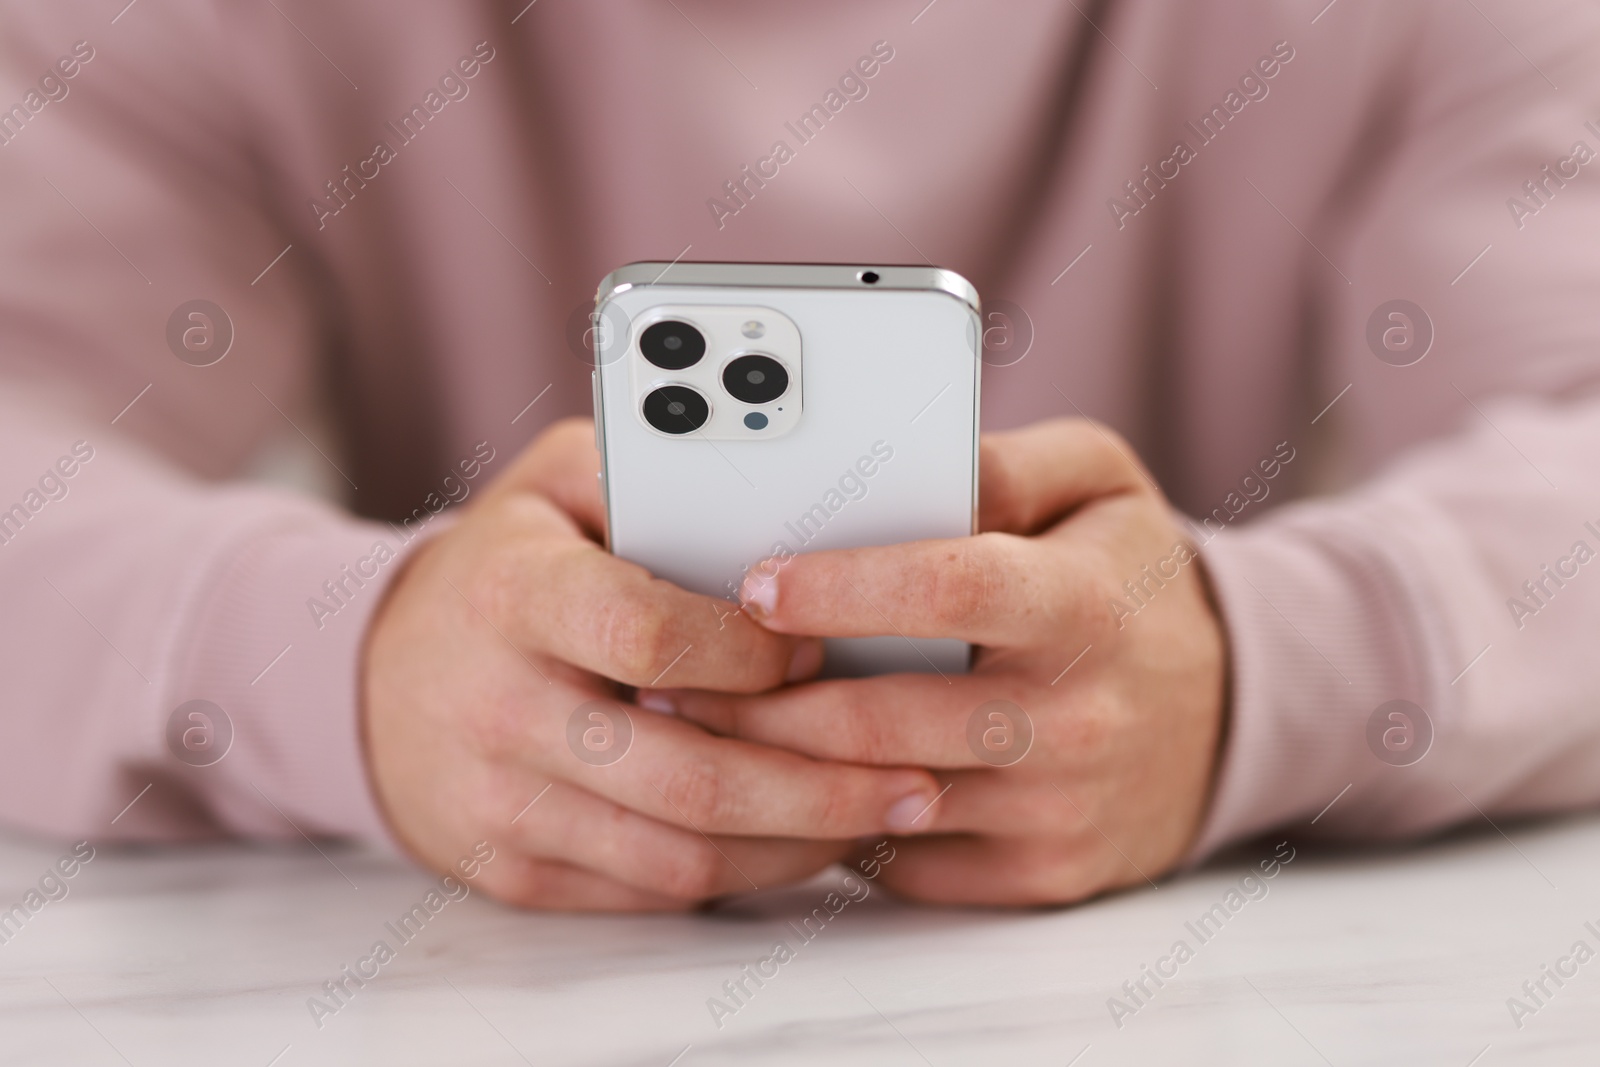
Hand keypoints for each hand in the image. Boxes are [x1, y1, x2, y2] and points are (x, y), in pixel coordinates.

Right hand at [361, 419, 941, 909]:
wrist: (374, 680)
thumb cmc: (503, 567)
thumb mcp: (557, 483)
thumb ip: (658, 470)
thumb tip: (791, 484)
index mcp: (512, 593)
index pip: (647, 635)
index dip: (750, 650)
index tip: (820, 643)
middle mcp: (498, 706)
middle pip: (688, 776)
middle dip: (823, 786)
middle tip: (918, 776)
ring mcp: (500, 803)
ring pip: (681, 854)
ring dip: (800, 844)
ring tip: (885, 814)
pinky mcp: (514, 870)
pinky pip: (650, 891)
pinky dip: (742, 874)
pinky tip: (805, 841)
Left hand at [660, 419, 1226, 905]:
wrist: (1222, 715)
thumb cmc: (1131, 582)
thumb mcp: (1101, 484)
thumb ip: (1005, 462)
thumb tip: (904, 456)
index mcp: (1085, 604)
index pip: (955, 590)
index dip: (845, 588)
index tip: (755, 580)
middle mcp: (1076, 715)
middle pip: (887, 718)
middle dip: (760, 703)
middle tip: (669, 678)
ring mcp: (1058, 809)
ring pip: (880, 797)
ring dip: (773, 769)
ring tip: (694, 726)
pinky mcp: (1038, 876)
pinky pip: (905, 860)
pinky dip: (832, 824)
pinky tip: (779, 785)